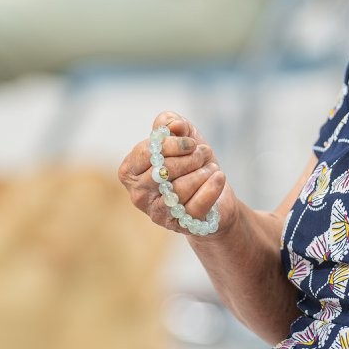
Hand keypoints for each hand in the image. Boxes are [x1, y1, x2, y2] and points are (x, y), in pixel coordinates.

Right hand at [118, 111, 243, 237]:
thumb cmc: (191, 161)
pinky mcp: (179, 225)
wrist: (213, 189)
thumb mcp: (183, 135)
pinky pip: (196, 205)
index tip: (191, 142)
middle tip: (204, 153)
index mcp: (130, 170)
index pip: (147, 153)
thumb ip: (172, 123)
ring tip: (211, 168)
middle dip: (190, 158)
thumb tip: (173, 125)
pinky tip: (218, 178)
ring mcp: (156, 213)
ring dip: (203, 172)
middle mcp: (138, 194)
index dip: (172, 144)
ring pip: (180, 189)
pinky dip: (211, 188)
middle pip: (164, 171)